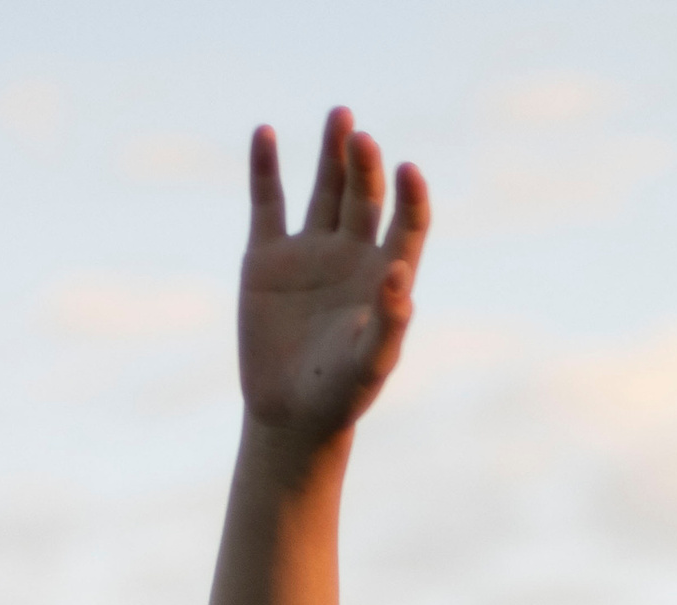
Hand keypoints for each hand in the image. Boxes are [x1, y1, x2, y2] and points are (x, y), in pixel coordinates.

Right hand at [239, 110, 429, 449]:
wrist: (289, 416)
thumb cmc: (340, 395)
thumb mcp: (371, 365)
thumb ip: (390, 323)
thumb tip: (401, 275)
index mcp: (384, 274)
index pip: (408, 222)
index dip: (411, 196)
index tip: (408, 171)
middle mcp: (350, 254)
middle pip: (365, 195)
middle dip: (365, 166)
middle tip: (361, 139)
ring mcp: (309, 251)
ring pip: (325, 188)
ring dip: (332, 152)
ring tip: (340, 116)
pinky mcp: (266, 257)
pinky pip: (267, 203)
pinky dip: (265, 168)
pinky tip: (266, 134)